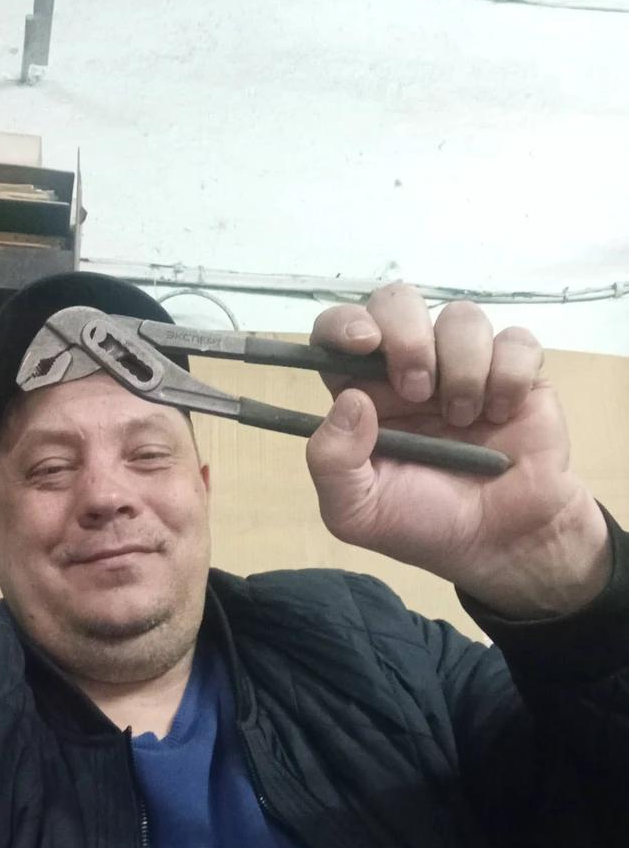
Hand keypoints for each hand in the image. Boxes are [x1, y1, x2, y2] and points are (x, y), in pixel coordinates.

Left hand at [305, 283, 610, 617]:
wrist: (501, 546)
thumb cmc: (422, 524)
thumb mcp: (355, 512)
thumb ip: (331, 463)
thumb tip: (350, 401)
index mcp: (363, 391)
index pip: (339, 331)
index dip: (345, 323)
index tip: (363, 342)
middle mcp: (409, 368)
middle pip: (399, 301)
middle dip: (407, 335)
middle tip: (416, 390)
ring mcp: (463, 366)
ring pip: (461, 317)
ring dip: (461, 367)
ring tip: (463, 419)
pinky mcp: (516, 374)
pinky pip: (516, 341)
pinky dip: (509, 376)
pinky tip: (502, 414)